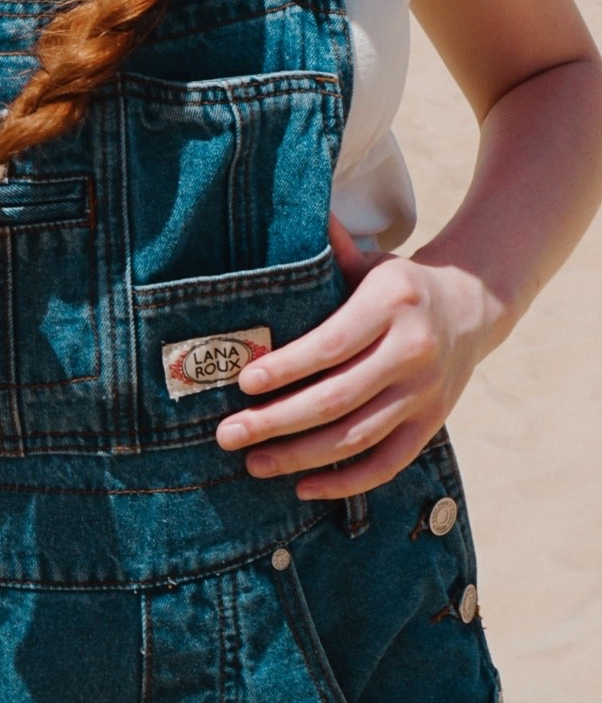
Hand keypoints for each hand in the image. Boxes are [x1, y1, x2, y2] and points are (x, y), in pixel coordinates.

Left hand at [214, 216, 492, 498]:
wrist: (474, 305)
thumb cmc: (399, 285)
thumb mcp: (370, 262)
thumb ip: (329, 251)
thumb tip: (289, 216)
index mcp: (392, 303)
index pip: (331, 344)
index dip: (286, 368)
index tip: (243, 383)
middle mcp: (413, 351)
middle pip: (337, 399)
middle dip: (277, 422)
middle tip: (228, 435)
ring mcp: (426, 394)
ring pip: (358, 437)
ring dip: (301, 457)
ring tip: (254, 463)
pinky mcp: (432, 424)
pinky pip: (388, 464)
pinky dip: (346, 482)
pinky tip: (304, 487)